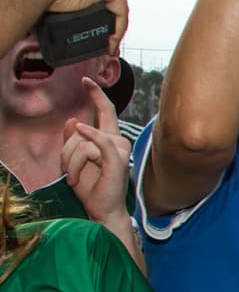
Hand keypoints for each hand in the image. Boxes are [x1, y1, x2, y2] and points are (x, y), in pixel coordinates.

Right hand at [26, 0, 128, 54]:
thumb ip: (48, 4)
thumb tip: (39, 25)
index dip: (88, 11)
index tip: (84, 31)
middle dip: (102, 21)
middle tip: (99, 40)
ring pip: (112, 4)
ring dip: (110, 26)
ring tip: (104, 44)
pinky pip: (120, 9)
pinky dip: (117, 28)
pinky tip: (110, 42)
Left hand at [61, 79, 132, 227]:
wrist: (103, 210)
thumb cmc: (93, 188)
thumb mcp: (76, 161)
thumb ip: (74, 141)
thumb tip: (74, 120)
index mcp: (110, 140)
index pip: (105, 111)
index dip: (96, 94)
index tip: (86, 80)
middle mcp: (118, 141)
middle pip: (81, 131)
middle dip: (66, 152)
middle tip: (67, 174)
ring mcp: (120, 150)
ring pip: (83, 141)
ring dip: (70, 163)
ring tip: (73, 180)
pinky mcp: (117, 160)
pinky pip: (100, 141)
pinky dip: (89, 135)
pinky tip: (81, 128)